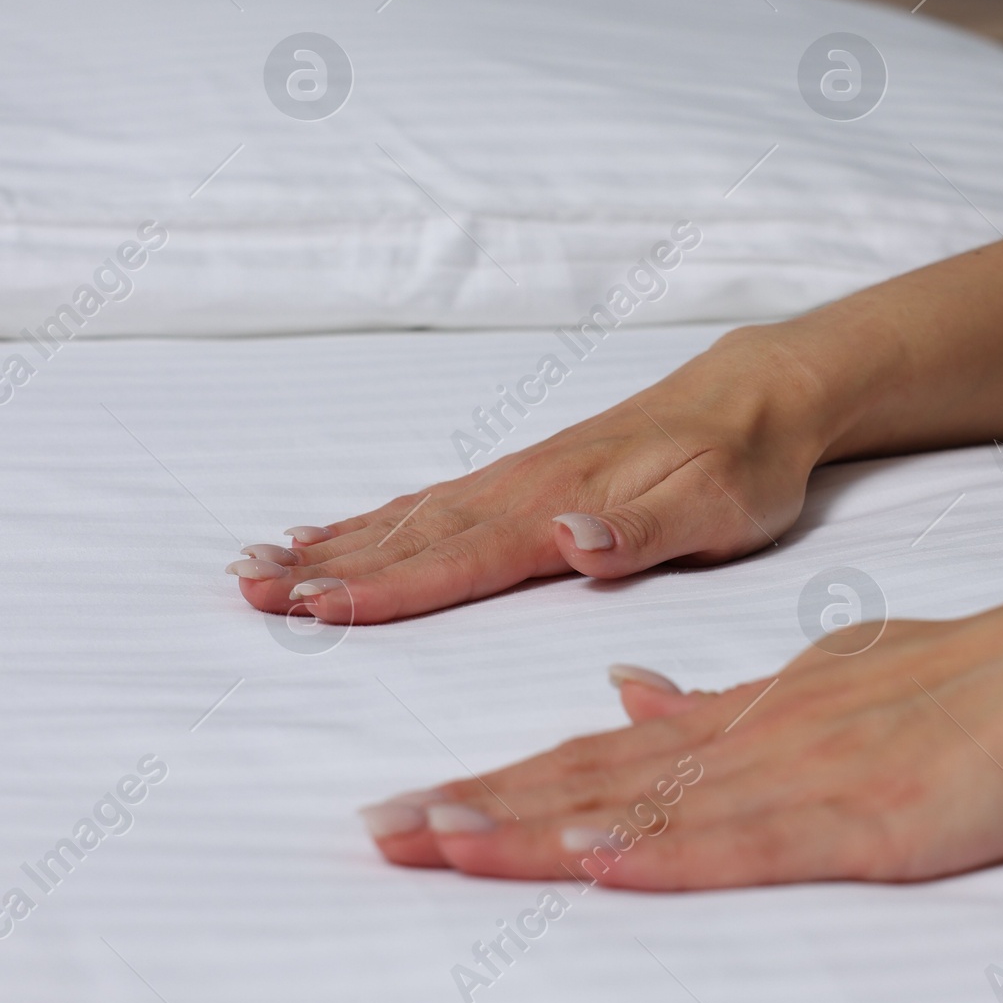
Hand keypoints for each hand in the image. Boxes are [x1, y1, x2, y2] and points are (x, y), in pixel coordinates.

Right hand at [226, 328, 828, 624]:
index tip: (314, 606)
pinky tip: (322, 534)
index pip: (461, 557)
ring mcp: (514, 480)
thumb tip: (568, 541)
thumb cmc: (741, 466)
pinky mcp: (518, 481)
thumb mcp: (720, 510)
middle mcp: (524, 489)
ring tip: (253, 567)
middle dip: (326, 567)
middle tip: (247, 592)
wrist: (756, 397)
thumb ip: (643, 534)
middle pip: (410, 536)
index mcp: (564, 506)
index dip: (386, 587)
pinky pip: (426, 505)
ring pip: (406, 518)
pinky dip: (367, 522)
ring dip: (329, 544)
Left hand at [356, 574, 1002, 888]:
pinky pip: (746, 842)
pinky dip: (663, 852)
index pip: (597, 754)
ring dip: (534, 829)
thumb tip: (623, 690)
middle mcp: (750, 740)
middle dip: (479, 810)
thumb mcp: (829, 676)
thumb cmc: (970, 679)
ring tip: (435, 841)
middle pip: (590, 780)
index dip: (502, 782)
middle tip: (374, 832)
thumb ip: (724, 698)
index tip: (416, 805)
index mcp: (743, 714)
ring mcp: (801, 779)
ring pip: (644, 809)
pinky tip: (594, 860)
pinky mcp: (863, 819)